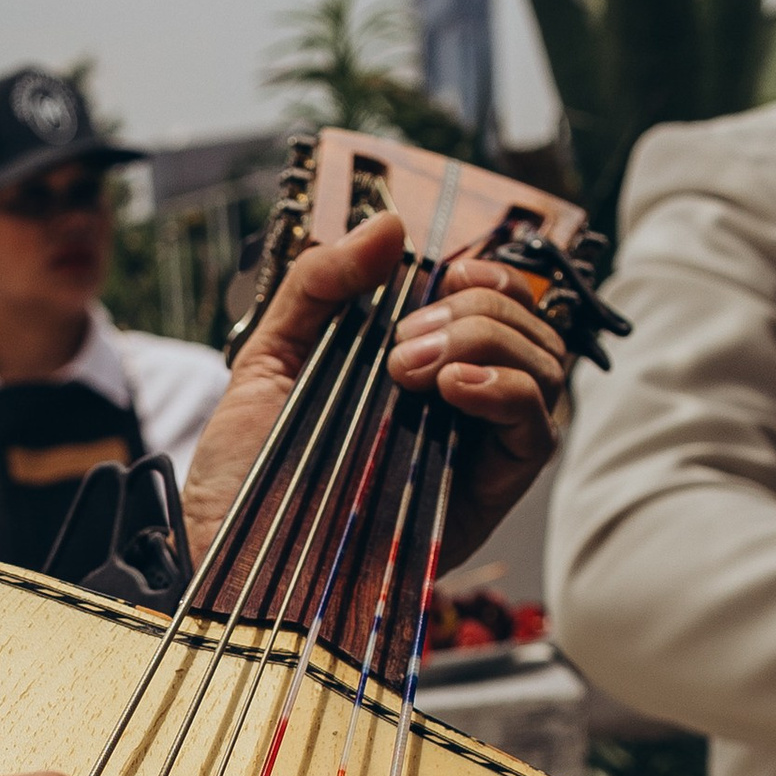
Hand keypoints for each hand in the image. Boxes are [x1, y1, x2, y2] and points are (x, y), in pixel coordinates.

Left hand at [180, 215, 568, 572]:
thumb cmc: (245, 468)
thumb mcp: (270, 355)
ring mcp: (477, 448)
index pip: (497, 303)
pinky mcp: (487, 495)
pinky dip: (505, 391)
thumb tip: (390, 225)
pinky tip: (450, 389)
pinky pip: (538, 429)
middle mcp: (458, 404)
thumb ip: (322, 283)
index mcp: (417, 366)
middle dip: (476, 312)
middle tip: (401, 344)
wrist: (231, 551)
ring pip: (543, 368)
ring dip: (489, 343)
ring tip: (412, 368)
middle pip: (527, 327)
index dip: (490, 276)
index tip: (446, 273)